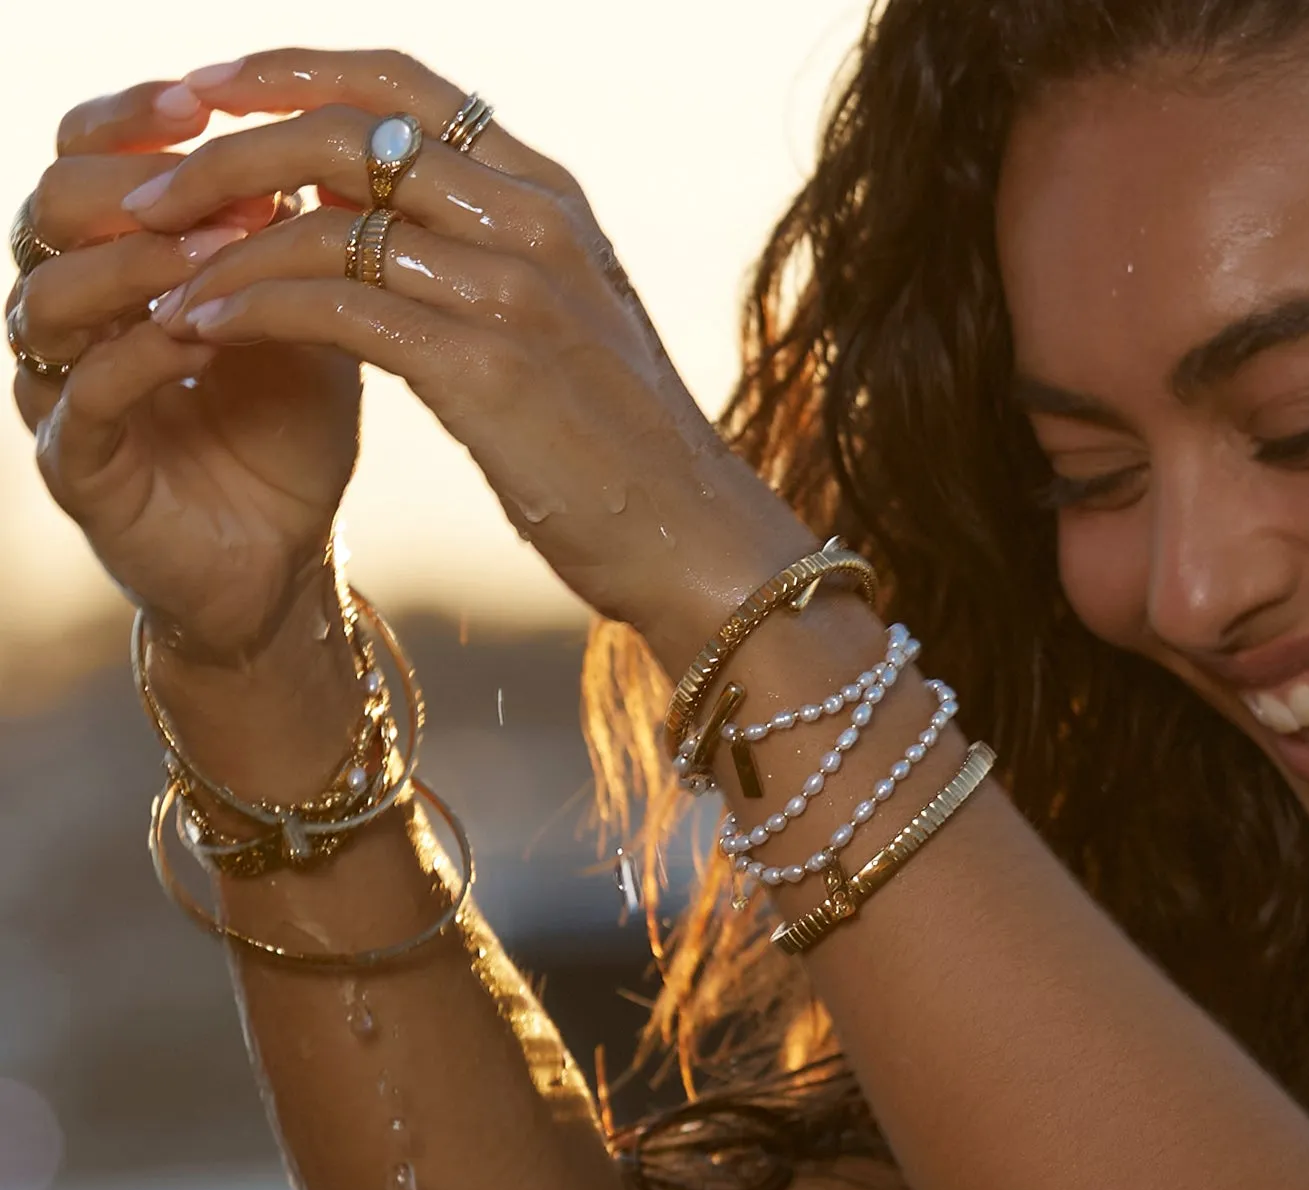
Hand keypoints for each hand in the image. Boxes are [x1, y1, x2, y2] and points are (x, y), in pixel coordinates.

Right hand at [10, 80, 360, 661]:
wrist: (284, 553)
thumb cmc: (290, 432)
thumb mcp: (311, 324)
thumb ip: (305, 249)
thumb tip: (339, 148)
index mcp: (117, 262)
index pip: (87, 158)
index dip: (131, 121)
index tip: (202, 102)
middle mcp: (72, 314)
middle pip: (51, 207)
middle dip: (139, 185)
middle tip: (227, 187)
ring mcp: (59, 387)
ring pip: (49, 293)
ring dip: (135, 263)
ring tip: (217, 253)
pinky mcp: (75, 461)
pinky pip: (80, 390)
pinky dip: (138, 354)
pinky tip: (199, 336)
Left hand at [129, 48, 816, 669]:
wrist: (696, 539)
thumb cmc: (624, 449)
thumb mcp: (564, 326)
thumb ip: (485, 257)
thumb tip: (373, 213)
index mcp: (552, 197)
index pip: (404, 83)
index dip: (294, 70)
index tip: (211, 91)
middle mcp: (535, 218)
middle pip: (347, 128)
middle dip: (227, 147)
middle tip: (151, 192)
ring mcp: (515, 288)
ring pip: (326, 216)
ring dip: (221, 242)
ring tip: (156, 276)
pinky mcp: (487, 368)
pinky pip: (335, 306)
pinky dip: (251, 310)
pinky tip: (202, 331)